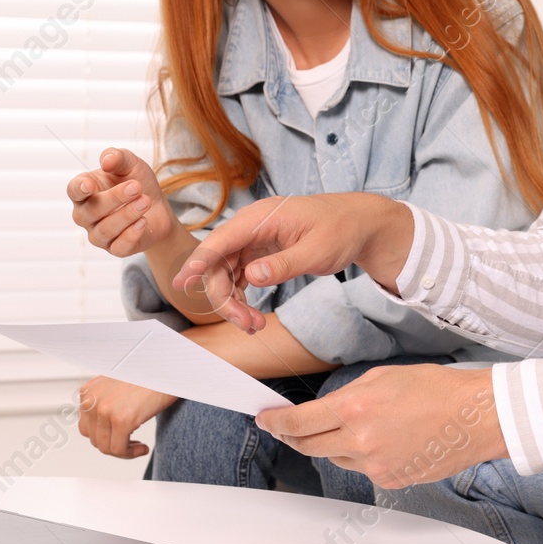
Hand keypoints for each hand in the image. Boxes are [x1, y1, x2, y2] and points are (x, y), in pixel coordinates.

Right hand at [68, 148, 175, 258]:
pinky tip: (143, 221)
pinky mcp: (116, 249)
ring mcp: (99, 234)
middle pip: (91, 211)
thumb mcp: (131, 164)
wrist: (158, 207)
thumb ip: (117, 157)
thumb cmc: (137, 183)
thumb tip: (106, 161)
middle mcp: (86, 215)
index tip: (89, 185)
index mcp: (84, 191)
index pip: (74, 190)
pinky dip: (131, 234)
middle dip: (115, 198)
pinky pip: (119, 247)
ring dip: (127, 214)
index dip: (80, 189)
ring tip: (146, 201)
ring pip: (106, 230)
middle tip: (137, 187)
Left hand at [77, 376, 175, 458]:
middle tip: (132, 443)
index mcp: (89, 391)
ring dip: (124, 451)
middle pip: (95, 439)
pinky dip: (132, 453)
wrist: (168, 367)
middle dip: (114, 444)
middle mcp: (92, 400)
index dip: (105, 436)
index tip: (120, 437)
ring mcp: (105, 410)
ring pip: (106, 447)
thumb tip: (105, 430)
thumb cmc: (149, 376)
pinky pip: (120, 449)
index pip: (86, 427)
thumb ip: (105, 404)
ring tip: (139, 445)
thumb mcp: (117, 386)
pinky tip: (143, 447)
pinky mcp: (121, 420)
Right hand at [174, 193, 407, 332]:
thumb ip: (283, 265)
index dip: (198, 262)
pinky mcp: (262, 250)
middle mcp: (253, 225)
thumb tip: (251, 276)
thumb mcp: (316, 251)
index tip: (182, 283)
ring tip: (254, 326)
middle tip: (247, 326)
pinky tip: (252, 315)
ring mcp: (256, 237)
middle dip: (225, 297)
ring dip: (233, 301)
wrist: (361, 223)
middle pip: (219, 262)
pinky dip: (242, 295)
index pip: (221, 240)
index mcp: (263, 217)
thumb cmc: (341, 229)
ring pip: (227, 271)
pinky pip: (240, 274)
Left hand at [256, 365, 507, 487]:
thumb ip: (347, 395)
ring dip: (334, 444)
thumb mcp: (382, 377)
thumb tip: (324, 409)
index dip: (276, 422)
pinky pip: (362, 469)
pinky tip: (387, 439)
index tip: (266, 419)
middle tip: (286, 427)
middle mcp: (360, 440)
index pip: (299, 422)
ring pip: (336, 457)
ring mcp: (375, 465)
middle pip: (309, 446)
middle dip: (294, 436)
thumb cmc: (435, 389)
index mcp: (355, 407)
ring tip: (360, 425)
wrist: (474, 417)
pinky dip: (364, 455)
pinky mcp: (389, 480)